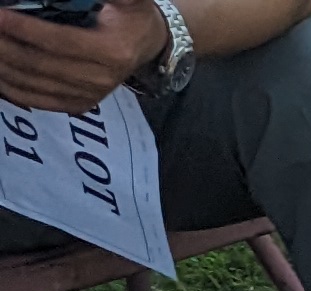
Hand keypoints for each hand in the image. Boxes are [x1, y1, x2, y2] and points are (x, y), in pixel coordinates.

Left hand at [0, 1, 167, 114]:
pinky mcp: (78, 105)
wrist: (146, 45)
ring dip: (3, 65)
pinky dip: (10, 87)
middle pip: (39, 64)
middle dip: (5, 45)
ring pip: (32, 83)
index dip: (24, 29)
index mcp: (111, 51)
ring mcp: (88, 95)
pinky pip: (36, 100)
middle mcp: (100, 79)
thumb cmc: (131, 16)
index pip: (58, 41)